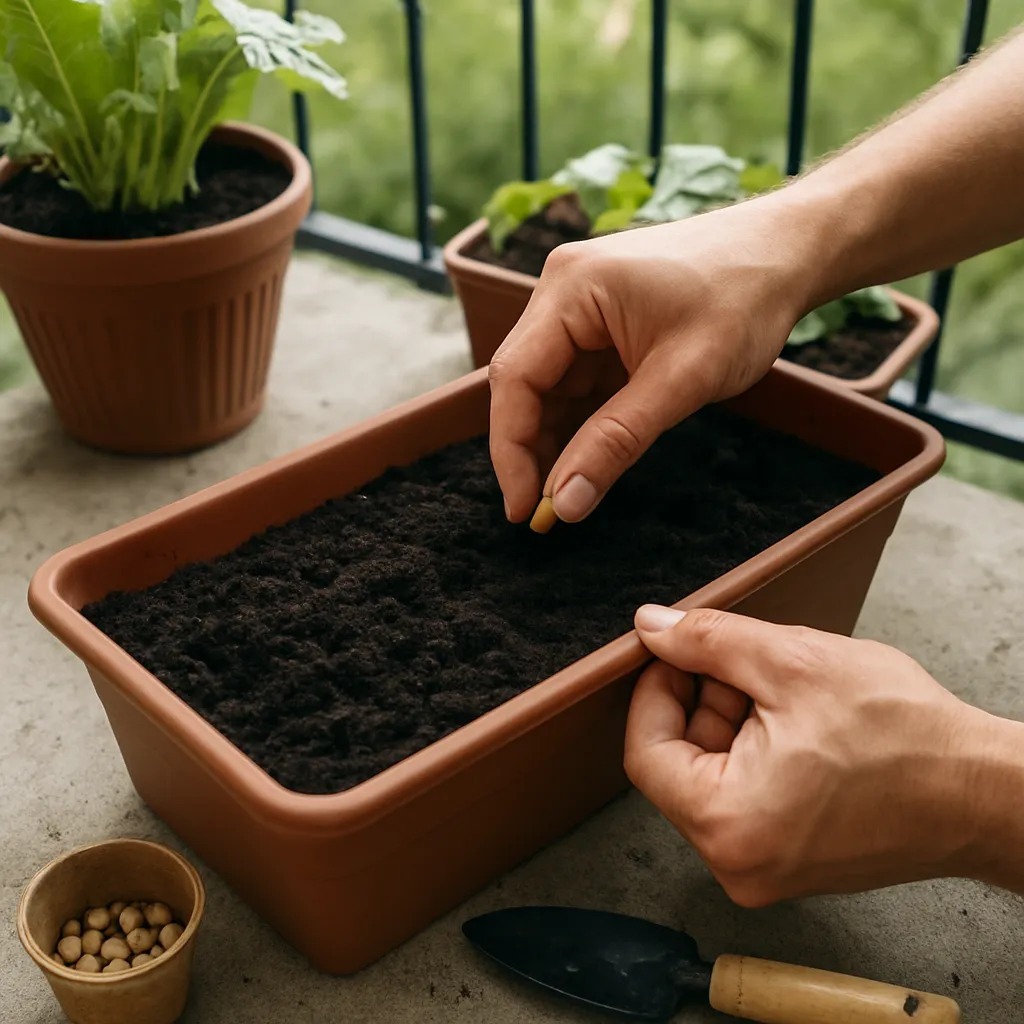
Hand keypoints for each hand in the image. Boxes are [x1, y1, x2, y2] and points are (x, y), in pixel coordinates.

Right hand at [487, 196, 818, 523]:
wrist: (788, 252)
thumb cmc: (744, 298)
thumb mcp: (683, 379)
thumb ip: (616, 442)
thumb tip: (565, 503)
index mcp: (571, 288)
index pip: (515, 379)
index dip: (511, 450)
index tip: (523, 510)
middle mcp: (563, 291)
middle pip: (524, 384)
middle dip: (531, 450)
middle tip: (544, 514)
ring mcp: (580, 307)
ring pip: (548, 389)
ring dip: (556, 441)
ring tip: (568, 495)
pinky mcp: (602, 324)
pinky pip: (577, 381)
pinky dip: (582, 423)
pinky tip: (589, 460)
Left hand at [623, 605, 1008, 905]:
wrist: (984, 790)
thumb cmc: (904, 734)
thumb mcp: (791, 662)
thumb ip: (707, 640)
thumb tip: (651, 626)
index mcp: (727, 826)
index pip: (646, 750)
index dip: (653, 689)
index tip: (672, 651)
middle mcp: (737, 863)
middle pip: (680, 762)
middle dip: (701, 699)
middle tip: (740, 658)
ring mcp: (765, 866)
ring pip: (714, 773)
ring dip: (732, 718)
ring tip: (782, 686)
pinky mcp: (791, 858)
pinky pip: (746, 793)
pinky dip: (757, 746)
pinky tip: (796, 717)